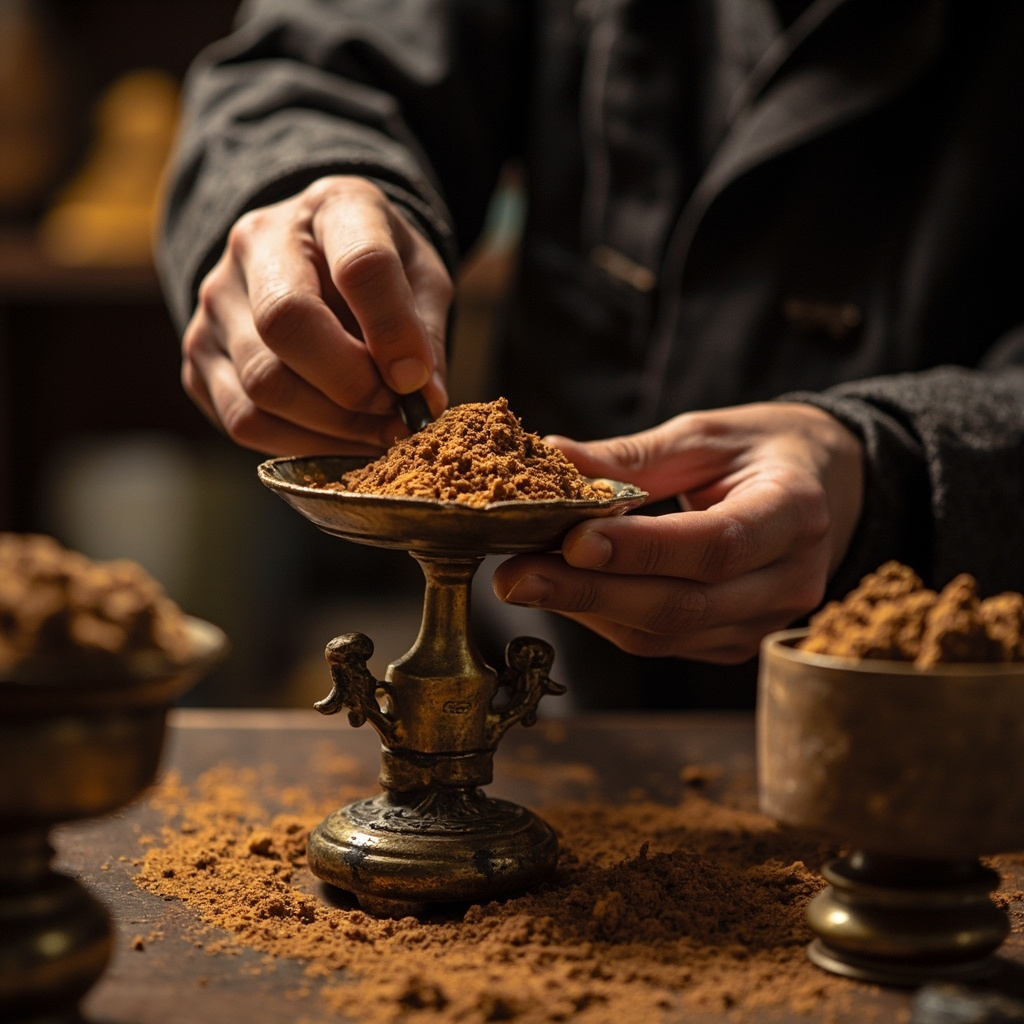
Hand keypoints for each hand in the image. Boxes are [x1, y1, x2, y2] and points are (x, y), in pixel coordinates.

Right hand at [180, 176, 451, 454]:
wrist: (314, 262)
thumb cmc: (378, 275)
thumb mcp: (422, 282)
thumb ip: (424, 336)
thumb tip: (420, 402)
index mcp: (332, 208)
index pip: (361, 265)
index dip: (393, 333)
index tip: (418, 381)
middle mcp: (257, 242)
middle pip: (287, 323)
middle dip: (351, 386)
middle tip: (394, 415)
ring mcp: (217, 299)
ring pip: (263, 383)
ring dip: (331, 427)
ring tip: (375, 431)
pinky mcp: (199, 354)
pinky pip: (244, 419)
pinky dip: (300, 444)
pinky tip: (338, 440)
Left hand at [492, 403, 864, 663]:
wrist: (825, 490)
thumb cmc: (765, 451)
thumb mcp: (707, 435)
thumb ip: (633, 455)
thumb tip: (550, 456)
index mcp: (795, 512)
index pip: (716, 544)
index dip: (642, 550)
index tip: (571, 541)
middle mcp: (789, 580)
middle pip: (684, 605)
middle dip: (589, 593)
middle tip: (514, 575)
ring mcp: (764, 621)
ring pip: (666, 634)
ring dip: (587, 610)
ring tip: (523, 580)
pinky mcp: (735, 641)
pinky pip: (664, 642)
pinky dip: (607, 619)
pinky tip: (565, 591)